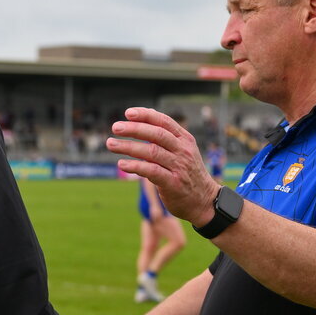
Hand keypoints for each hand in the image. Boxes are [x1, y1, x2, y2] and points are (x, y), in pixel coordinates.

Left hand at [107, 108, 218, 226]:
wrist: (204, 200)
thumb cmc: (188, 173)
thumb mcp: (183, 151)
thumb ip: (167, 136)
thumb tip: (147, 115)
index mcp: (185, 140)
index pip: (164, 122)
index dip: (146, 115)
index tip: (128, 113)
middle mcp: (183, 151)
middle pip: (157, 134)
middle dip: (134, 129)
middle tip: (115, 127)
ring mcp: (179, 167)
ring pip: (152, 152)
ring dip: (129, 147)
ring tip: (111, 144)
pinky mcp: (173, 183)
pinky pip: (152, 171)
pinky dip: (136, 166)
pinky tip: (122, 164)